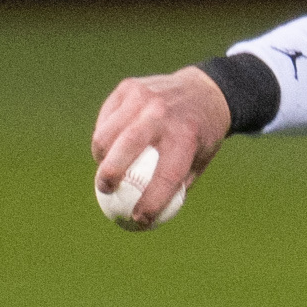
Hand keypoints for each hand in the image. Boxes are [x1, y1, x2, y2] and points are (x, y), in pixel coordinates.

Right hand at [91, 67, 231, 228]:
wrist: (205, 91)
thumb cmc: (201, 135)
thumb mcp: (200, 159)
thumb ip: (177, 186)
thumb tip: (151, 217)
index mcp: (187, 136)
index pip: (166, 175)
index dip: (151, 201)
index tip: (138, 219)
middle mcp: (163, 114)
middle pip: (126, 146)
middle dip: (109, 173)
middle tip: (105, 190)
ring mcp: (143, 97)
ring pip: (108, 131)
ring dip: (101, 155)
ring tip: (106, 169)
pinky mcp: (129, 87)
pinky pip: (107, 118)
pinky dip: (104, 136)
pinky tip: (108, 148)